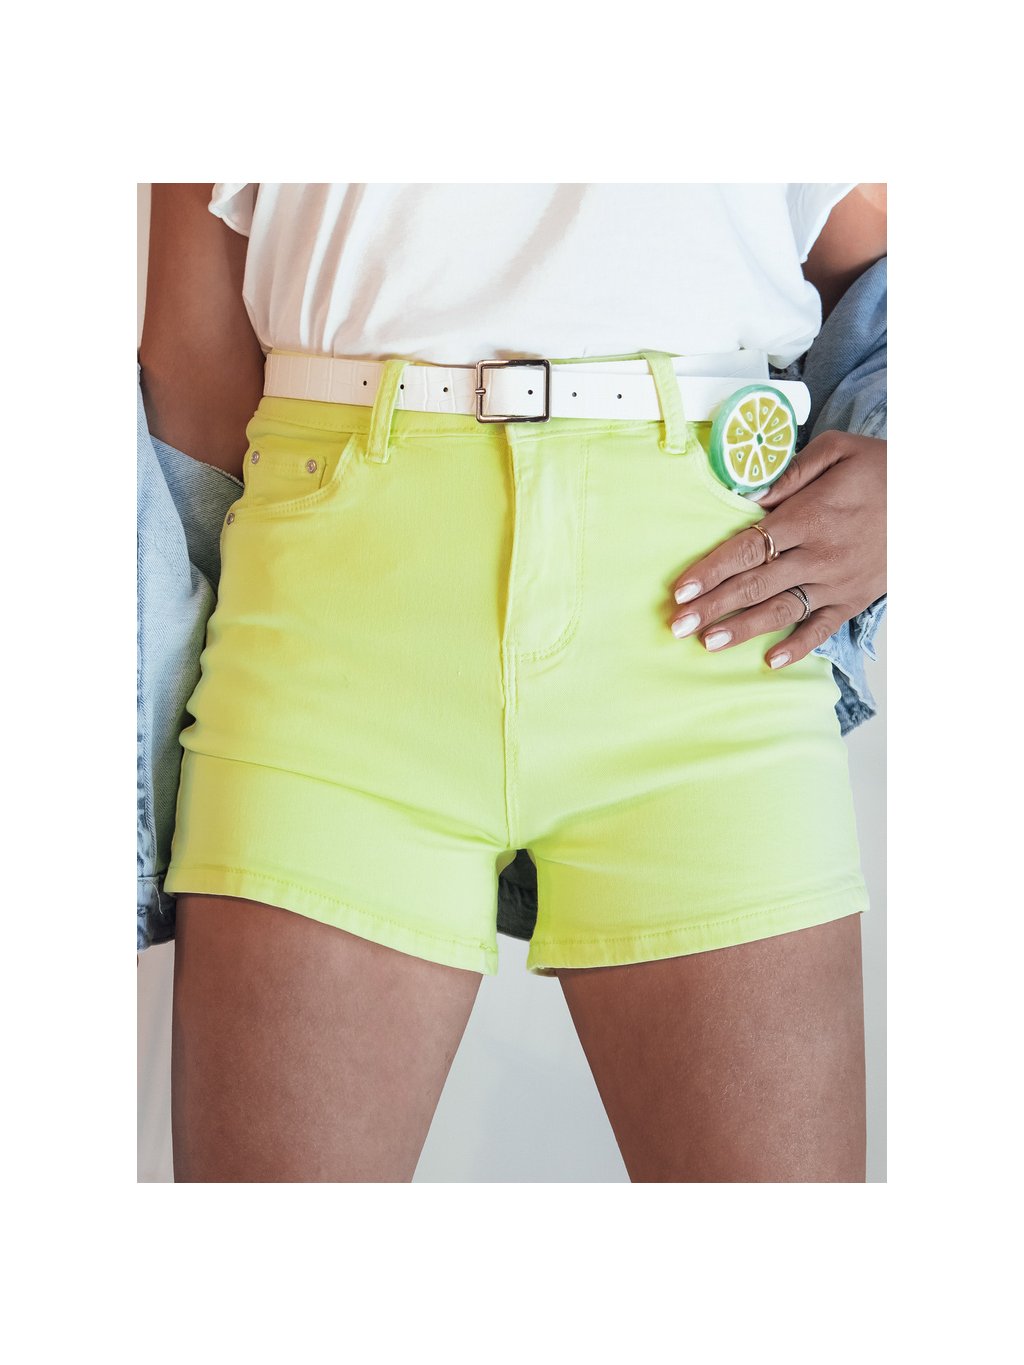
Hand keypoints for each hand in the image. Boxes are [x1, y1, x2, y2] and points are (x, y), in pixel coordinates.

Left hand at [670, 431, 885, 667]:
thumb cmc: (882, 469)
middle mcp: (818, 555)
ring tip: (707, 644)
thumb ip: (790, 471)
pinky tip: (770, 661)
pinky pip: (822, 628)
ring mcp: (836, 582)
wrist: (934, 497)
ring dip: (742, 630)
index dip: (710, 571)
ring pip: (781, 611)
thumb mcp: (838, 449)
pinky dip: (798, 647)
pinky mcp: (854, 599)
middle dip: (712, 607)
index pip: (746, 548)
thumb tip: (751, 496)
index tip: (681, 590)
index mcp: (807, 517)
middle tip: (676, 626)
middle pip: (754, 585)